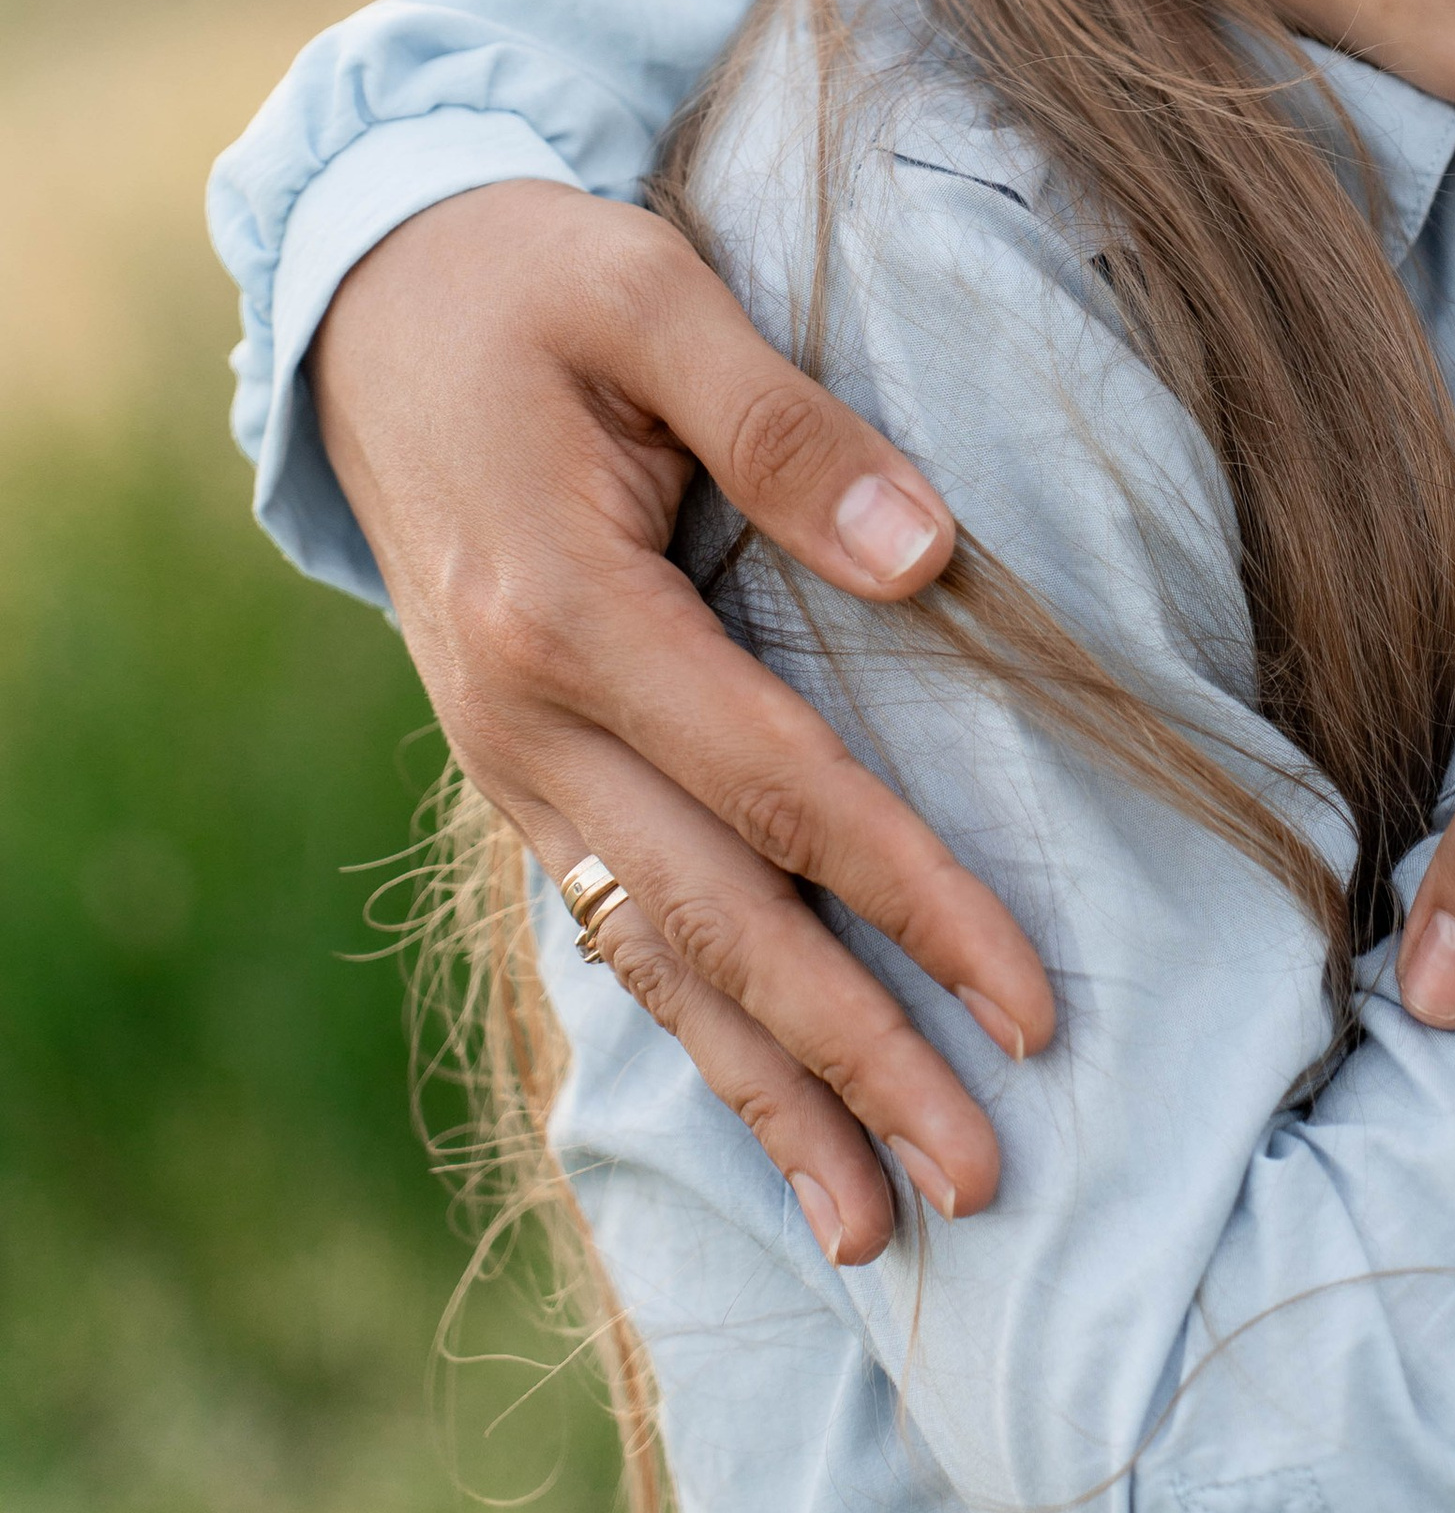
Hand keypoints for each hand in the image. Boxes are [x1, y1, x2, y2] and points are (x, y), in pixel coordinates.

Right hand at [311, 180, 1054, 1261]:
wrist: (366, 298)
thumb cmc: (536, 280)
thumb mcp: (655, 296)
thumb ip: (786, 423)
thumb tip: (927, 552)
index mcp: (568, 615)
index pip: (782, 793)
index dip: (914, 902)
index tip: (1031, 1005)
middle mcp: (526, 722)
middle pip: (718, 924)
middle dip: (854, 1060)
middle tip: (981, 1179)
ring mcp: (510, 759)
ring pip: (654, 959)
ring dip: (770, 1096)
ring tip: (873, 1232)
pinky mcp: (520, 765)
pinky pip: (611, 922)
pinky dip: (692, 1030)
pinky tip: (764, 1118)